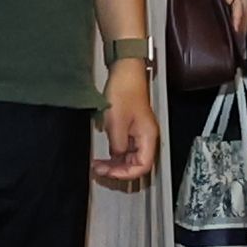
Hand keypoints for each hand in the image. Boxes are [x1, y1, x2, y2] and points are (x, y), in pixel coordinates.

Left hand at [94, 61, 157, 187]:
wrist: (124, 72)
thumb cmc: (124, 92)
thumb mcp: (116, 123)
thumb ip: (117, 145)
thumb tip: (116, 156)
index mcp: (148, 136)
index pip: (142, 166)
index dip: (125, 174)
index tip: (108, 173)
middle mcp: (147, 137)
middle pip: (136, 164)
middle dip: (118, 170)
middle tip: (98, 169)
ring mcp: (139, 133)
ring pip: (130, 157)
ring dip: (115, 163)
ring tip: (98, 164)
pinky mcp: (131, 128)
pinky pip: (125, 148)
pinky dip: (114, 154)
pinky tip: (103, 154)